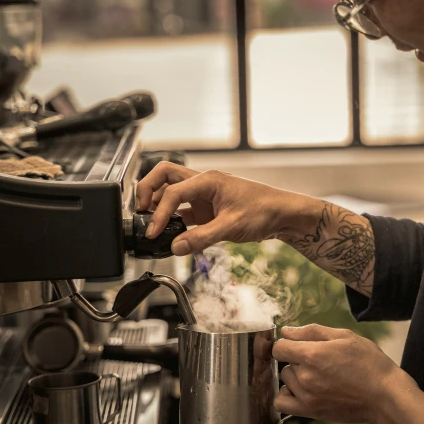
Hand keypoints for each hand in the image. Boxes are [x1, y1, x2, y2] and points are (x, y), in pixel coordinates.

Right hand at [136, 162, 307, 254]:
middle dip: (147, 191)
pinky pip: (183, 211)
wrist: (283, 215)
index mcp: (208, 180)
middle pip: (164, 176)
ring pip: (171, 192)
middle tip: (140, 212)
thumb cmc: (264, 211)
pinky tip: (170, 234)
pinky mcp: (208, 210)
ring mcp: (204, 196)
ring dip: (159, 205)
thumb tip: (175, 247)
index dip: (159, 213)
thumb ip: (201, 238)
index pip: (173, 192)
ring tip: (152, 224)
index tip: (153, 232)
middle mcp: (203, 184)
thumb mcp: (231, 227)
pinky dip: (173, 220)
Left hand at [272, 324, 399, 423]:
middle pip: (285, 364)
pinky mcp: (311, 412)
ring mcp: (307, 396)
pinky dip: (287, 396)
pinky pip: (282, 404)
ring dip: (296, 377)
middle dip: (297, 360)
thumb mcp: (344, 336)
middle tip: (321, 361)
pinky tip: (303, 391)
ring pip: (286, 381)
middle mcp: (306, 377)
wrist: (385, 394)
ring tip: (319, 377)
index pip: (279, 347)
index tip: (300, 345)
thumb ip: (311, 331)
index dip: (288, 343)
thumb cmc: (368, 362)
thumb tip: (286, 331)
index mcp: (313, 355)